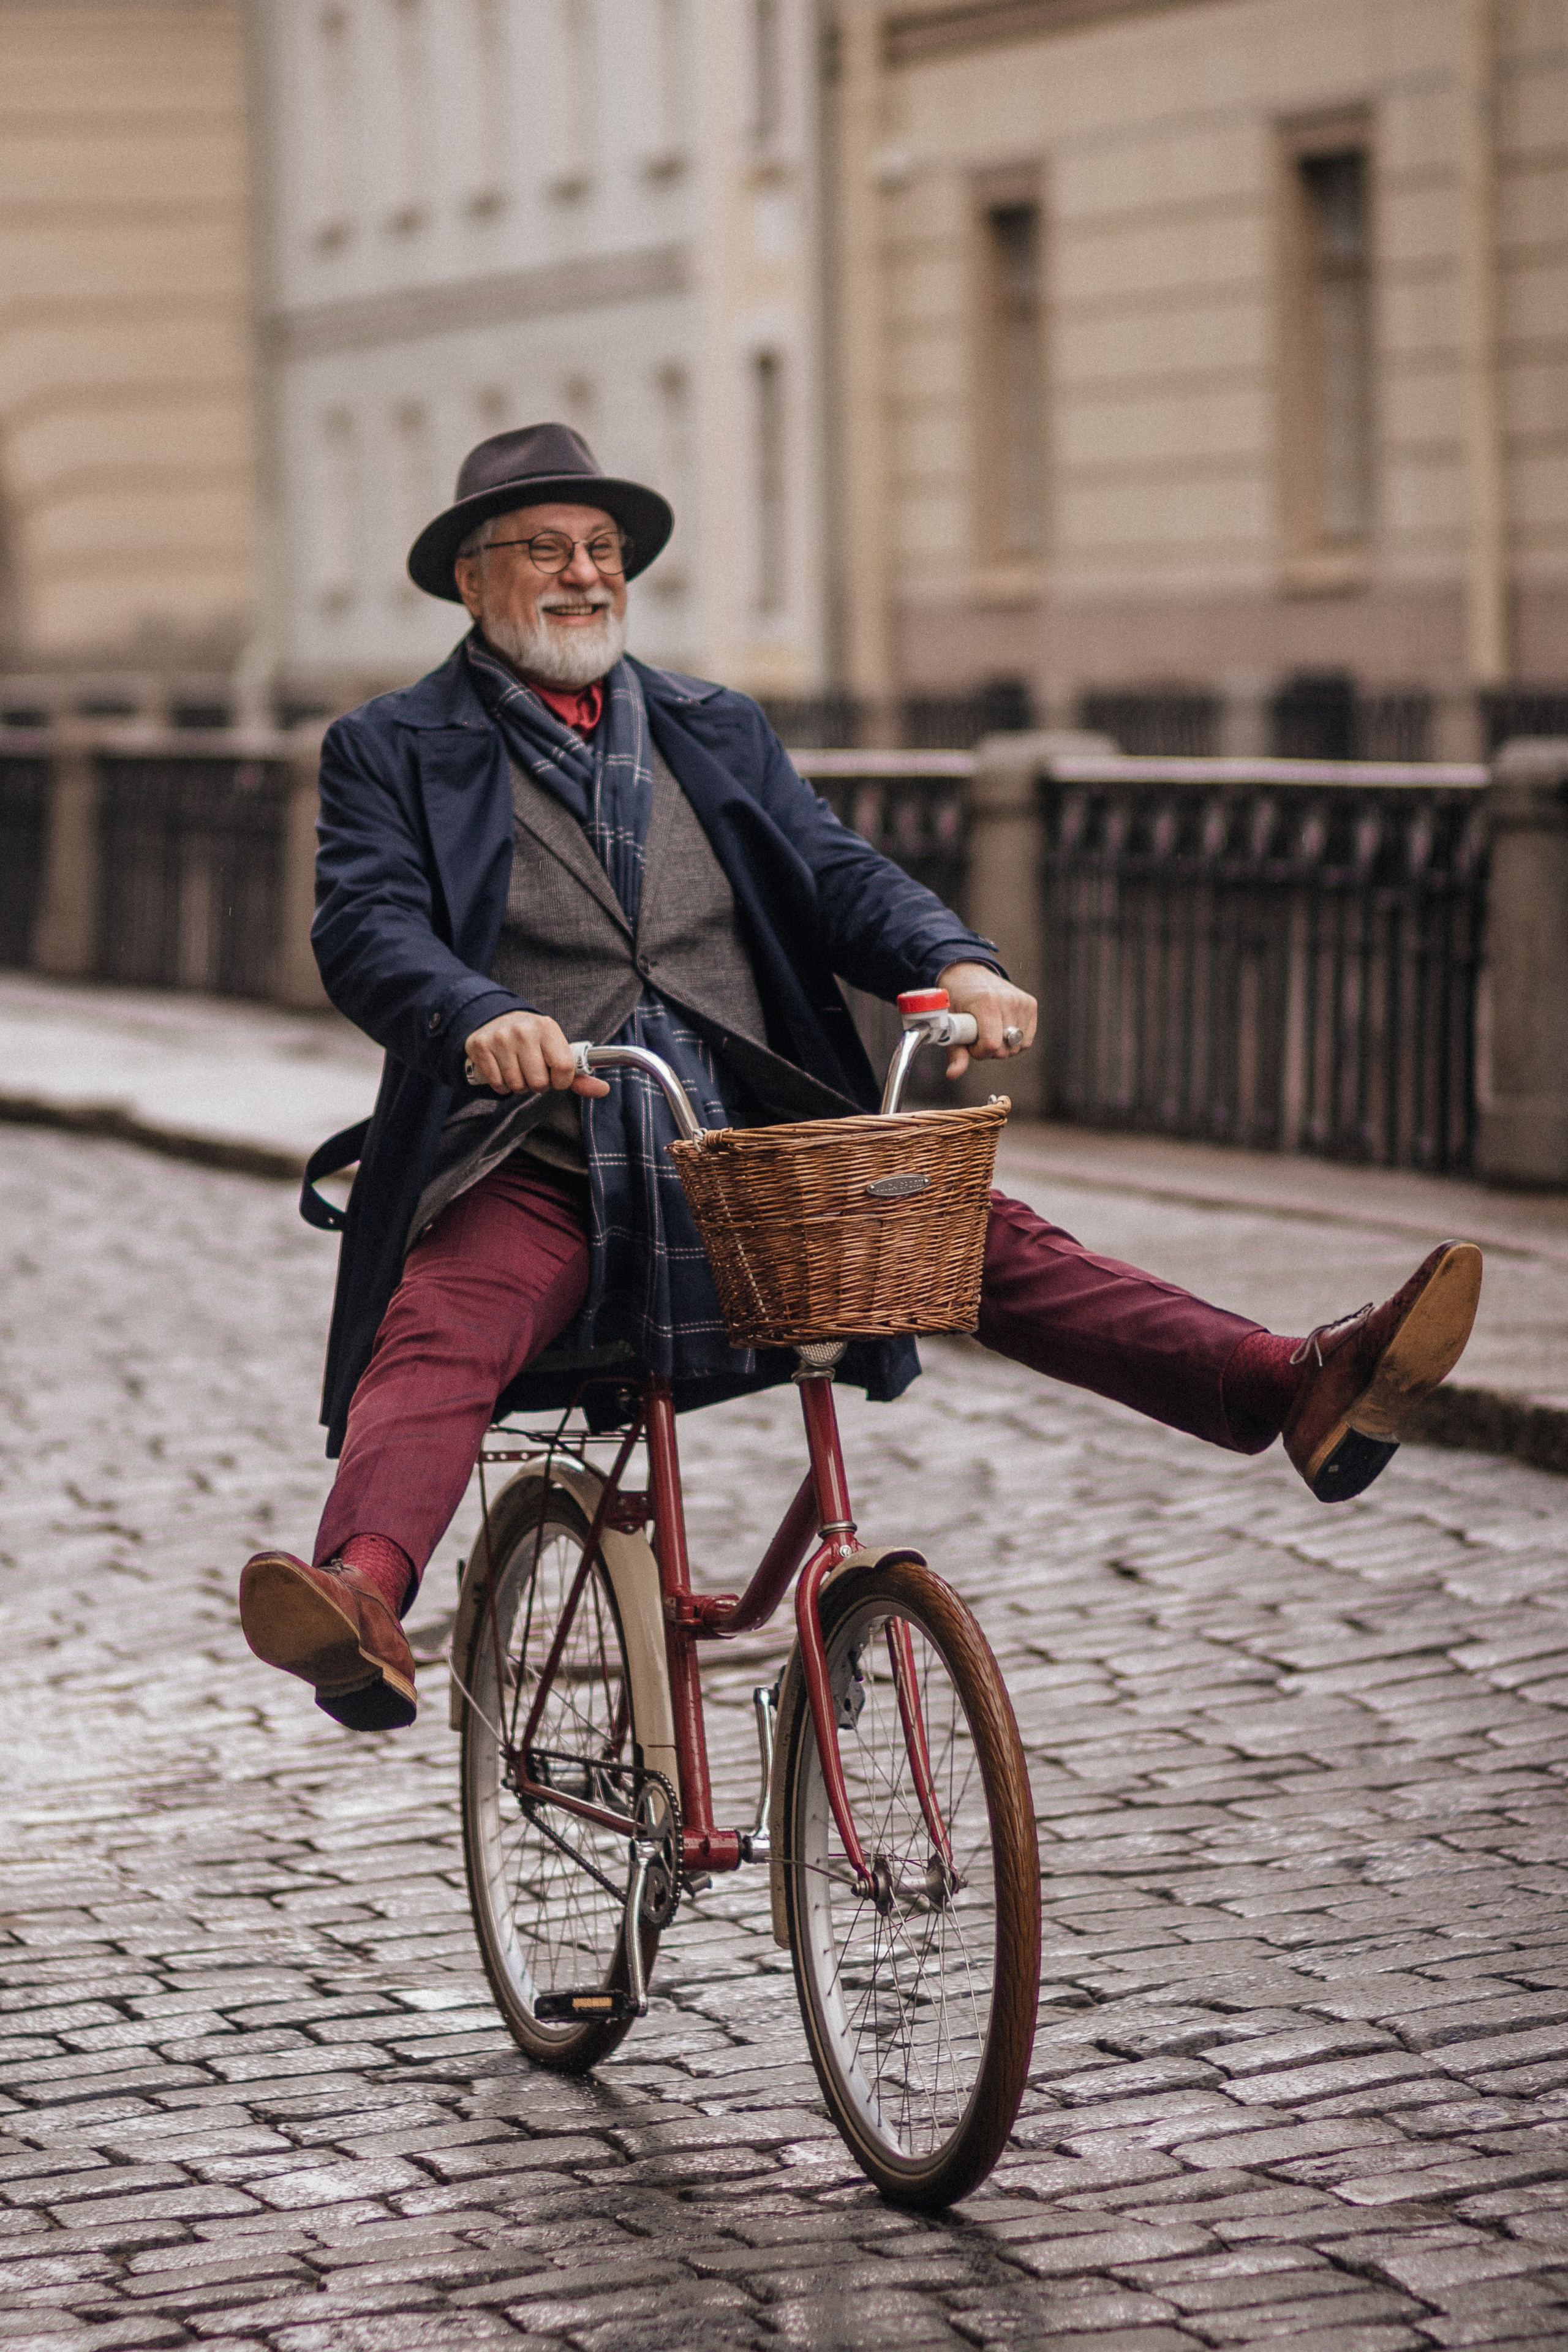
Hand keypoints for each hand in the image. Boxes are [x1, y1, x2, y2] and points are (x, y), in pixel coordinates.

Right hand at [463, 1011, 610, 1096]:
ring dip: (519, 1086)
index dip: (561, 1081)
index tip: (556, 1077)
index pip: (564, 1068)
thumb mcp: (557, 1049)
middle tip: (533, 1072)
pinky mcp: (481, 1046)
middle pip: (539, 1082)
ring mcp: (500, 1037)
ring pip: (517, 1086)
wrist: (497, 1019)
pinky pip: (498, 1084)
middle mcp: (524, 1030)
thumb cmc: (534, 1041)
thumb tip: (604, 1090)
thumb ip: (580, 1074)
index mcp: (548, 1028)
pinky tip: (504, 1070)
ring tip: (518, 1070)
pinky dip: (502, 1085)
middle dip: (538, 1085)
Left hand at [935, 963, 1036, 1081]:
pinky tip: (1002, 1029)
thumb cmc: (956, 999)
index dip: (979, 1051)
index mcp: (987, 1002)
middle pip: (1005, 1049)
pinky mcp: (1031, 1004)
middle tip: (978, 1036)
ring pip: (1018, 1047)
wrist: (969, 973)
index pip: (991, 1044)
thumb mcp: (951, 1022)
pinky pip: (1027, 1040)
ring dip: (1003, 1047)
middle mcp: (1008, 1000)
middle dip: (989, 1050)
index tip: (970, 1042)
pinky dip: (1015, 1041)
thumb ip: (955, 1050)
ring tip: (990, 1031)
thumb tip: (953, 1075)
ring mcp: (1022, 1002)